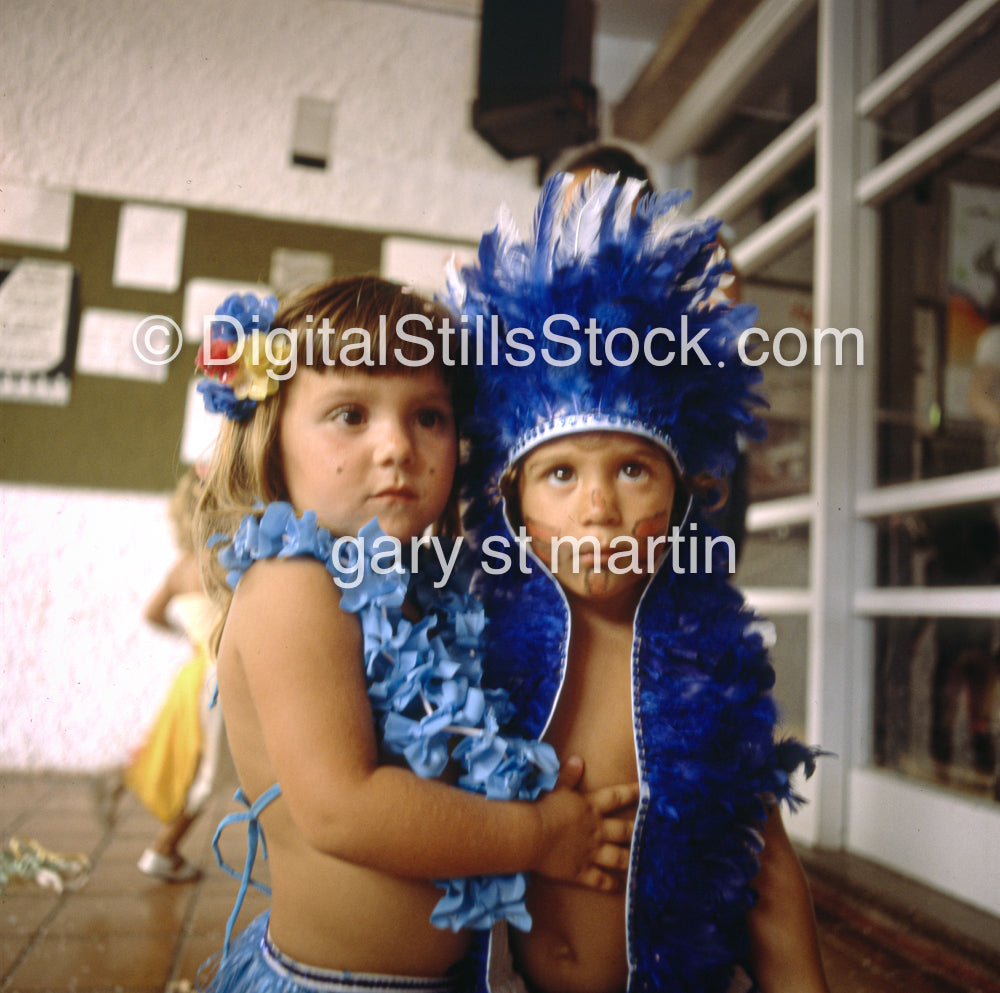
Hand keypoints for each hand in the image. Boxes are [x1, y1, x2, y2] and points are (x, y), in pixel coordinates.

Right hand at [531, 756, 638, 890]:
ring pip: (617, 857)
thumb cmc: (544, 809)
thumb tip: (578, 759)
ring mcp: (591, 852)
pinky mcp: (582, 871)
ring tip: (636, 859)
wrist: (533, 836)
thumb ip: (569, 776)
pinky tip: (619, 885)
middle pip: (623, 830)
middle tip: (646, 830)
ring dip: (628, 858)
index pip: (616, 797)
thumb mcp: (557, 789)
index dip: (631, 793)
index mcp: (591, 807)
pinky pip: (601, 880)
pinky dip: (611, 884)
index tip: (645, 791)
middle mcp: (597, 830)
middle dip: (635, 830)